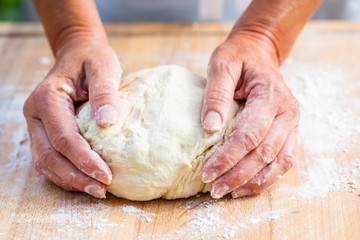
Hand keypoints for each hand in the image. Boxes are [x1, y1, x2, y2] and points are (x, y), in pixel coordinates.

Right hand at [23, 38, 121, 197]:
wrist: (79, 54)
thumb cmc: (92, 60)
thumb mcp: (103, 67)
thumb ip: (105, 92)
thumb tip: (108, 122)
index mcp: (47, 98)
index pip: (64, 138)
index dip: (84, 160)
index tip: (106, 175)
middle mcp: (35, 114)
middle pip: (50, 156)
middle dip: (76, 177)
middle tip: (102, 190)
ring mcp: (37, 124)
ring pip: (45, 162)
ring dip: (70, 180)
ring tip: (96, 190)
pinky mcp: (44, 132)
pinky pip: (49, 159)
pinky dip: (65, 174)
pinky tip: (85, 180)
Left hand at [201, 33, 299, 197]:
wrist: (258, 53)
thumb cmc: (239, 57)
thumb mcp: (222, 65)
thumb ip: (216, 94)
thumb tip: (210, 128)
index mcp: (271, 95)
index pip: (249, 135)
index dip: (228, 157)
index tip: (206, 172)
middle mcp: (287, 112)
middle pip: (264, 153)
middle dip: (237, 174)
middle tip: (214, 188)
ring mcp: (292, 123)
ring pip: (278, 162)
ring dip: (253, 181)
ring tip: (228, 192)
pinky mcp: (289, 131)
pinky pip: (283, 161)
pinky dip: (266, 178)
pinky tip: (246, 186)